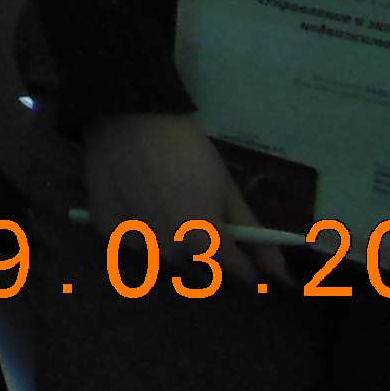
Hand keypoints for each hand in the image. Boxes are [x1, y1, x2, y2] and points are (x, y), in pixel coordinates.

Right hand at [80, 110, 263, 283]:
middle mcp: (170, 251)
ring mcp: (134, 242)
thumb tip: (283, 275)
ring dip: (173, 247)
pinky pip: (130, 244)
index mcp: (205, 241)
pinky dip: (138, 233)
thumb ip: (254, 234)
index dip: (247, 264)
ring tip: (169, 211)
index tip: (246, 254)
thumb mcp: (226, 186)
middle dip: (208, 255)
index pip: (238, 273)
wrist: (129, 115)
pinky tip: (139, 206)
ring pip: (163, 260)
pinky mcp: (106, 229)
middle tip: (202, 223)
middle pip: (199, 270)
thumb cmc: (186, 148)